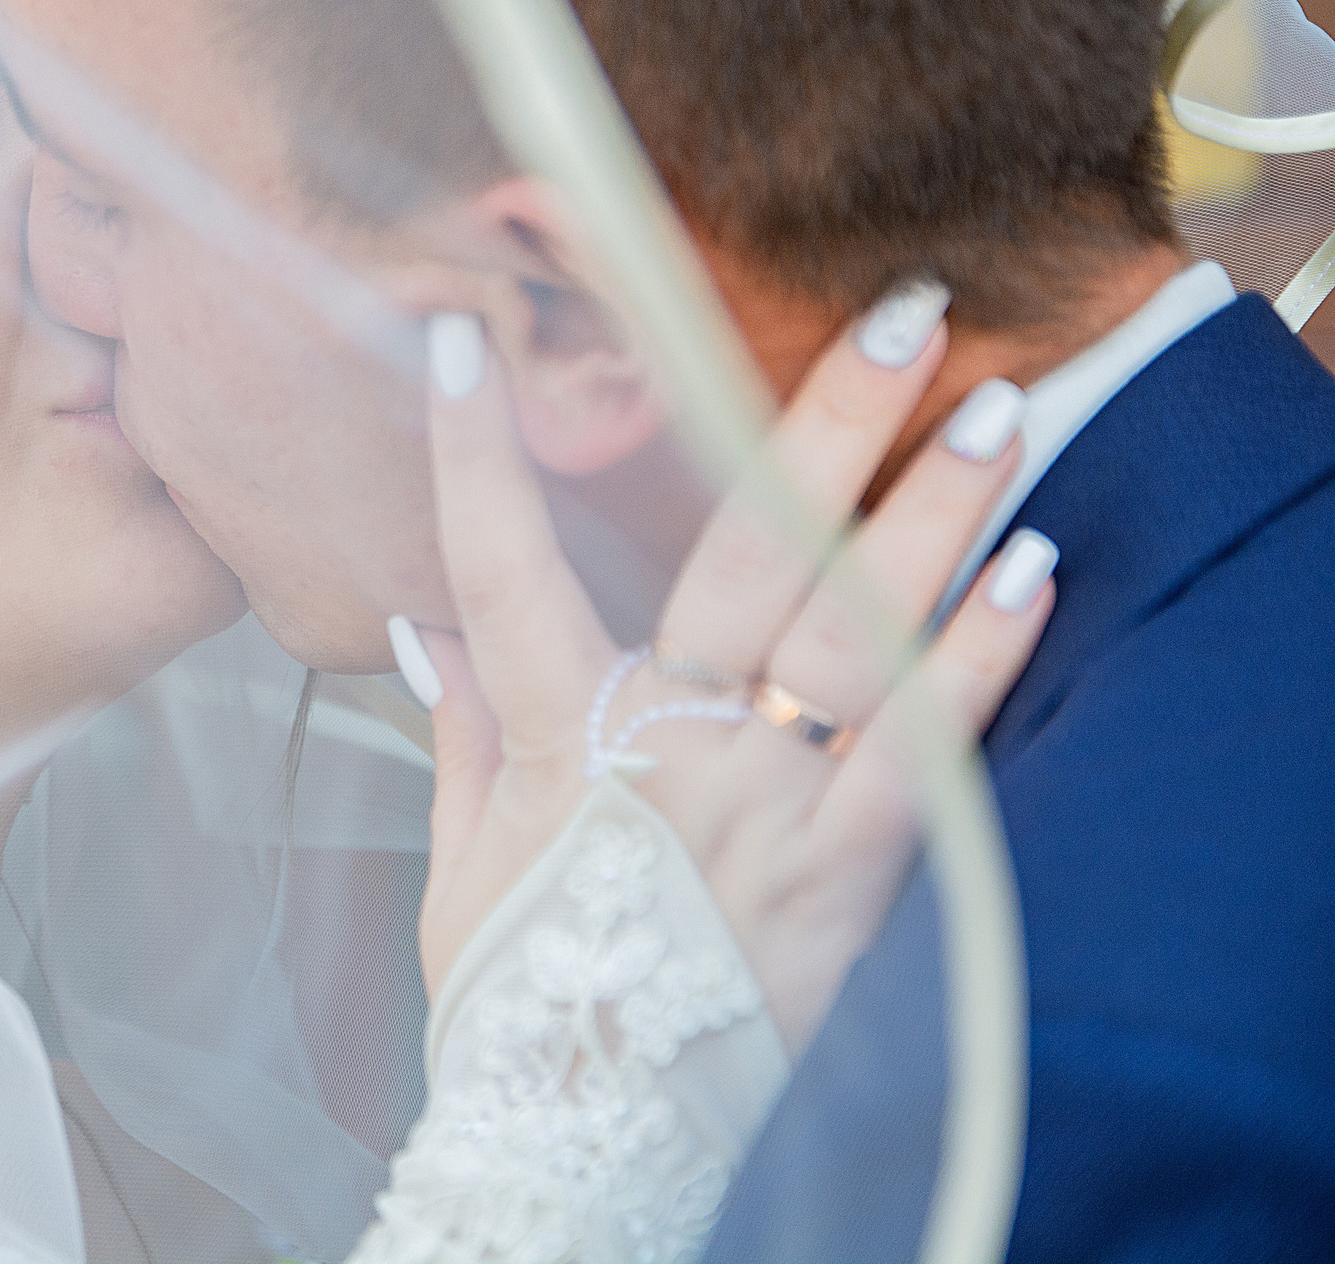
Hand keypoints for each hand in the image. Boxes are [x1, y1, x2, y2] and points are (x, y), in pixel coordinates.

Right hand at [407, 297, 1055, 1046]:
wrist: (587, 1147)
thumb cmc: (516, 1004)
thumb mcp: (456, 868)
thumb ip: (455, 733)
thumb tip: (421, 622)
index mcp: (555, 743)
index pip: (497, 569)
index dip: (471, 457)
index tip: (456, 342)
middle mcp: (671, 754)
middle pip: (751, 561)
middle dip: (825, 424)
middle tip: (903, 314)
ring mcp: (768, 813)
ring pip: (859, 638)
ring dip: (937, 516)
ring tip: (1002, 409)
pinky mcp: (848, 885)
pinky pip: (929, 763)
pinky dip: (985, 665)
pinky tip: (1039, 576)